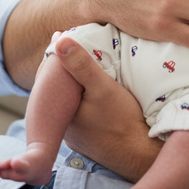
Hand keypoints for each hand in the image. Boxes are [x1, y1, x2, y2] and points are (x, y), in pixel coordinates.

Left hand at [55, 36, 157, 177]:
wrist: (141, 155)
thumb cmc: (123, 121)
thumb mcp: (103, 87)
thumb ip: (81, 65)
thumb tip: (60, 40)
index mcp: (59, 112)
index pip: (47, 77)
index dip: (54, 53)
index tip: (61, 33)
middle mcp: (63, 125)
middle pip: (57, 88)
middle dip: (62, 66)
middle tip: (71, 42)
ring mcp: (76, 133)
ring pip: (68, 98)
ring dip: (72, 81)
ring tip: (80, 59)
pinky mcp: (89, 137)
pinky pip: (79, 109)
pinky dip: (82, 94)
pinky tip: (91, 86)